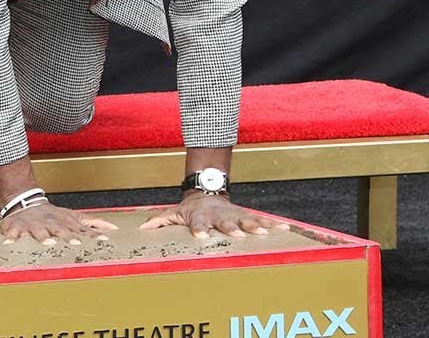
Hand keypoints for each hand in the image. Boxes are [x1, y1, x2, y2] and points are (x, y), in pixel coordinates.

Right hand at [0, 202, 118, 244]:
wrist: (26, 204)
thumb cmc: (54, 216)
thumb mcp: (75, 218)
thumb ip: (93, 224)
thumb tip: (114, 228)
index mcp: (65, 223)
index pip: (81, 229)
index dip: (93, 234)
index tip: (104, 240)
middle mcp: (51, 224)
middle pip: (61, 230)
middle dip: (68, 236)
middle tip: (76, 242)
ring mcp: (34, 226)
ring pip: (38, 232)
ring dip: (42, 237)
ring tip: (47, 243)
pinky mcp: (18, 228)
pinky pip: (14, 233)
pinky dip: (11, 238)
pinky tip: (9, 243)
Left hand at [139, 192, 290, 238]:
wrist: (207, 191)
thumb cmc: (189, 209)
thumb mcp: (173, 213)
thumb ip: (159, 221)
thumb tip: (142, 228)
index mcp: (200, 216)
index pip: (198, 222)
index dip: (199, 229)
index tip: (202, 236)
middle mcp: (219, 215)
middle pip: (225, 222)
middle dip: (232, 228)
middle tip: (239, 236)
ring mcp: (234, 215)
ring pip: (246, 220)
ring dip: (256, 227)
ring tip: (266, 233)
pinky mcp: (246, 216)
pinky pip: (262, 220)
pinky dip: (274, 224)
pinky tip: (286, 227)